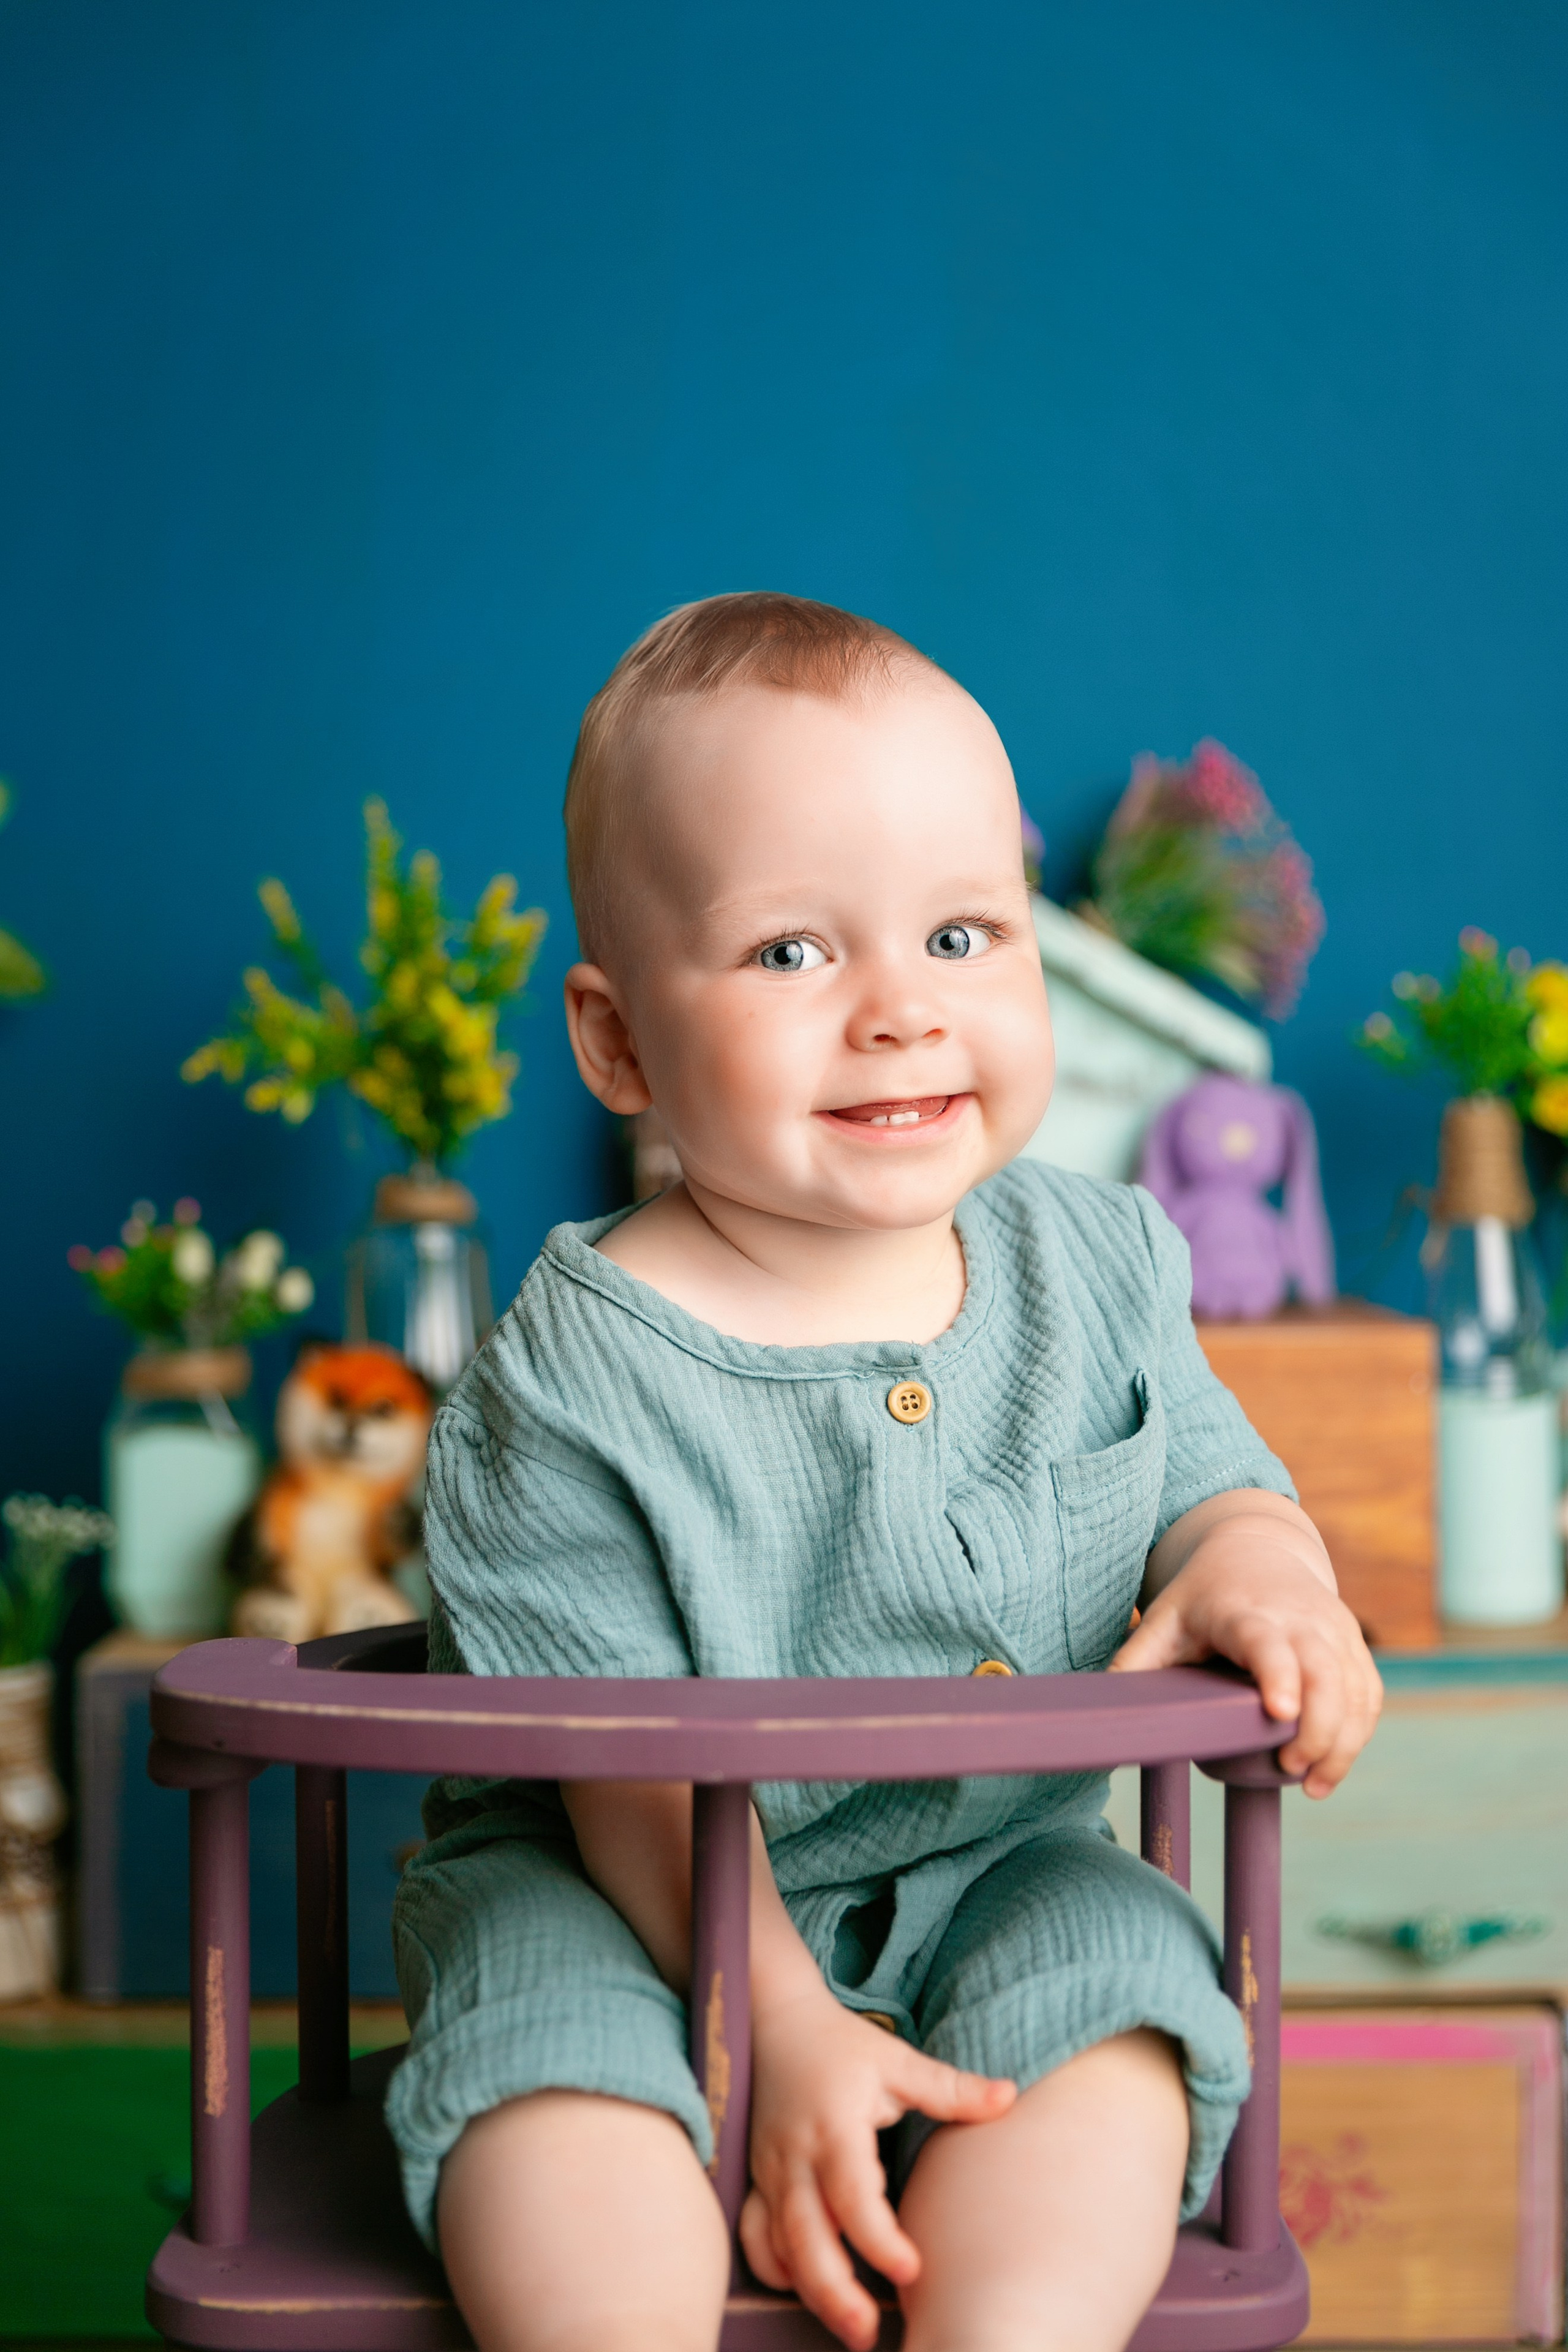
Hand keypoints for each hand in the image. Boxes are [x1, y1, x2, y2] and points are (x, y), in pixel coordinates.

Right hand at [740, 1983, 1014, 2348]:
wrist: (774, 2018)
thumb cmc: (840, 2044)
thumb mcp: (896, 2060)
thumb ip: (950, 2087)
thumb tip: (1010, 2096)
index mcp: (834, 2128)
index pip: (852, 2195)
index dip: (879, 2238)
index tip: (912, 2271)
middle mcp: (796, 2156)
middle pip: (806, 2236)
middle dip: (834, 2291)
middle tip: (868, 2333)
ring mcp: (770, 2170)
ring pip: (778, 2244)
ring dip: (808, 2290)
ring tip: (847, 2328)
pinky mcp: (756, 2177)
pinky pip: (753, 2233)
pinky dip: (770, 2265)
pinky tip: (800, 2289)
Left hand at [1109, 1504, 1381, 1796]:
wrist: (1257, 1549)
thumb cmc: (1203, 1596)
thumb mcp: (1163, 1619)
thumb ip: (1135, 1663)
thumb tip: (1102, 1717)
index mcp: (1245, 1611)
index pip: (1267, 1643)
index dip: (1278, 1676)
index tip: (1281, 1714)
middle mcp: (1298, 1617)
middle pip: (1325, 1672)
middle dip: (1319, 1727)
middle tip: (1293, 1770)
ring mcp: (1332, 1629)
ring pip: (1354, 1687)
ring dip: (1343, 1741)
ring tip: (1315, 1786)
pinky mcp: (1352, 1644)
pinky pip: (1368, 1693)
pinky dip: (1358, 1732)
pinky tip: (1331, 1766)